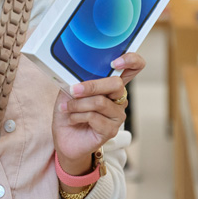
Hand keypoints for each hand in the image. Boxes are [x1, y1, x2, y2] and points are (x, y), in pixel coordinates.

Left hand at [51, 53, 143, 174]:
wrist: (64, 138)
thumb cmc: (69, 111)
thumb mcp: (69, 90)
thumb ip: (77, 79)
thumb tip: (77, 74)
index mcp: (110, 85)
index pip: (133, 67)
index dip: (131, 60)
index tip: (115, 62)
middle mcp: (118, 98)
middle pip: (116, 84)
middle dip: (91, 86)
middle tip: (73, 90)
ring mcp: (117, 115)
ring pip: (100, 102)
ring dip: (78, 104)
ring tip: (67, 108)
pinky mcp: (111, 129)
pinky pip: (94, 117)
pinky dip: (78, 116)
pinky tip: (72, 119)